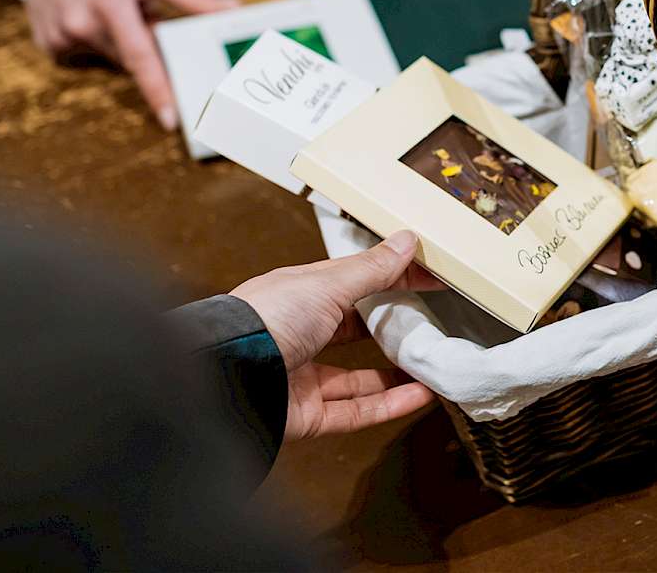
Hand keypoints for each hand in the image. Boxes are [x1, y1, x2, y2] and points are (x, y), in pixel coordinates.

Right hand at [25, 0, 237, 128]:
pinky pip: (88, 55)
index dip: (157, 90)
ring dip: (122, 43)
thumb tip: (233, 9)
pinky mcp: (49, 44)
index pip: (140, 56)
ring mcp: (60, 36)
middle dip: (147, 47)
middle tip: (146, 17)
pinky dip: (99, 43)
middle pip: (131, 59)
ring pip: (112, 58)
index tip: (171, 120)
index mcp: (110, 1)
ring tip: (115, 9)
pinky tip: (93, 17)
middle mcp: (81, 22)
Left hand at [229, 231, 445, 441]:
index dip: (394, 277)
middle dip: (391, 328)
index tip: (430, 277)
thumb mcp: (326, 284)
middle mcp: (300, 335)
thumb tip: (405, 241)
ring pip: (358, 378)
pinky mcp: (306, 415)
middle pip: (354, 331)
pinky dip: (390, 404)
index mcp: (300, 297)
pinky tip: (420, 394)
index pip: (356, 282)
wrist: (224, 378)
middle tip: (430, 323)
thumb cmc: (264, 321)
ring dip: (396, 372)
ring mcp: (302, 378)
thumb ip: (371, 268)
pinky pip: (356, 411)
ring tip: (431, 364)